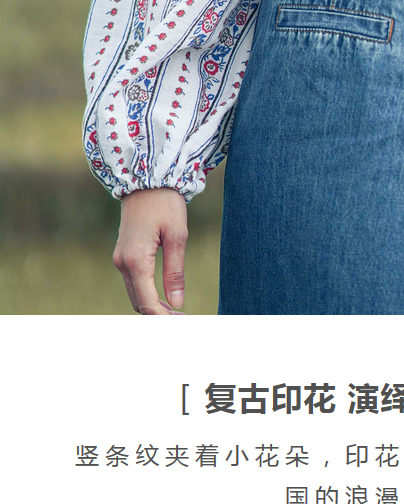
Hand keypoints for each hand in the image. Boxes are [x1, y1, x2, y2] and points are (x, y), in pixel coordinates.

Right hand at [113, 187, 187, 313]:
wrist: (146, 180)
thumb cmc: (165, 204)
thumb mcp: (177, 236)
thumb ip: (175, 272)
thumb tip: (177, 304)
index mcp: (135, 260)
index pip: (147, 302)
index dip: (163, 318)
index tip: (182, 324)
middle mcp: (123, 263)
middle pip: (138, 303)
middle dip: (158, 316)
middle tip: (183, 322)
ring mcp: (120, 259)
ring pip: (135, 294)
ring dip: (152, 306)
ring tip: (177, 313)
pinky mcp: (124, 254)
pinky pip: (134, 282)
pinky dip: (147, 294)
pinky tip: (164, 298)